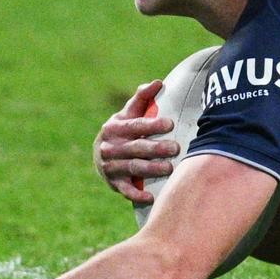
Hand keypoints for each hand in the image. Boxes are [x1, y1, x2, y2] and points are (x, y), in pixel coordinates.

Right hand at [95, 80, 177, 203]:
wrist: (103, 155)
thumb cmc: (124, 130)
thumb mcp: (129, 113)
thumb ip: (142, 98)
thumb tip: (158, 82)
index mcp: (114, 128)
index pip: (135, 125)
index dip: (152, 124)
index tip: (170, 123)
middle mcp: (109, 147)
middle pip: (135, 148)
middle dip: (156, 148)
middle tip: (176, 147)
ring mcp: (110, 166)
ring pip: (132, 168)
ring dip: (151, 169)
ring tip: (170, 168)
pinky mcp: (113, 183)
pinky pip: (125, 190)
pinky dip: (136, 194)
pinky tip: (151, 196)